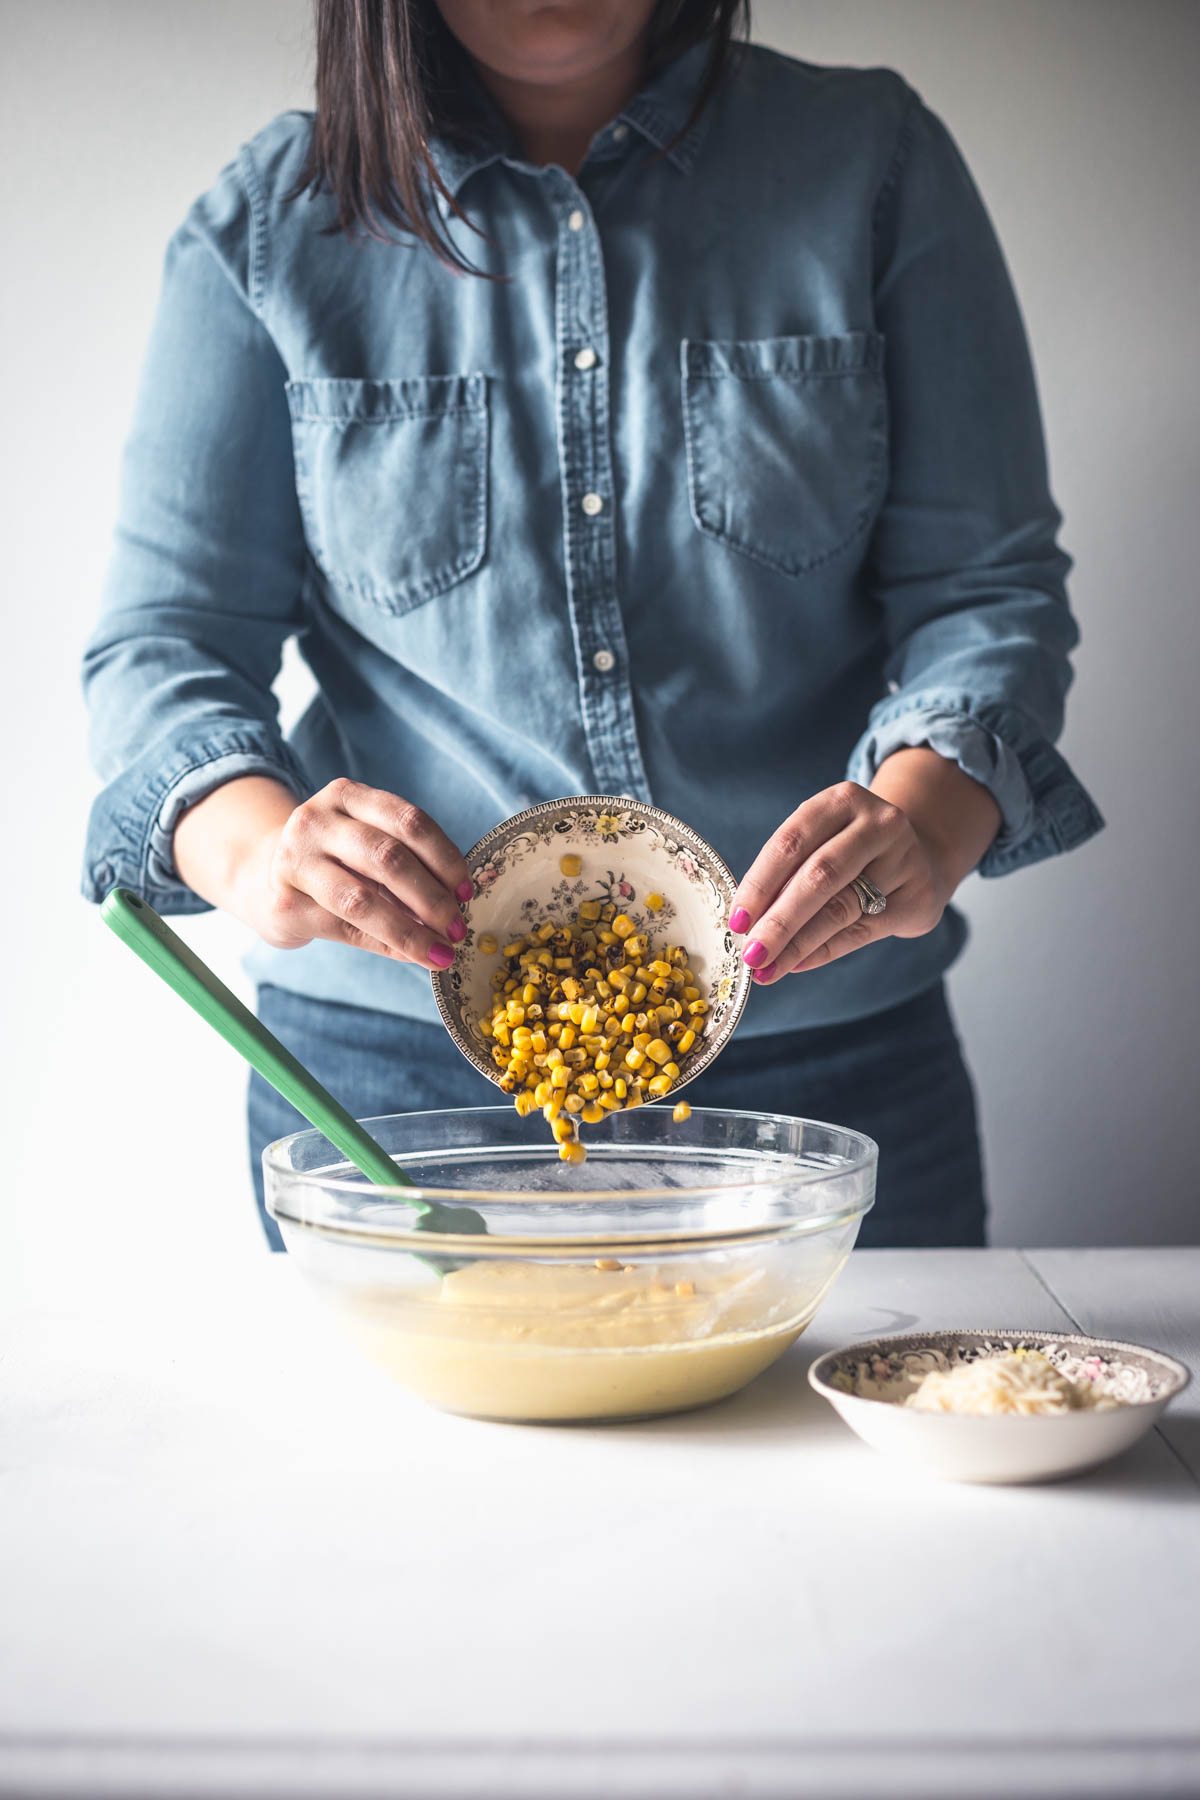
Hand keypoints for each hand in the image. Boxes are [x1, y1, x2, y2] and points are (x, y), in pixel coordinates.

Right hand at [175, 776, 473, 969]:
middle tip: (457, 927)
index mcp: (346, 796)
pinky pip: (346, 929)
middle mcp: (316, 821)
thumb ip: (405, 860)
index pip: (408, 820)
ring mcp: (295, 861)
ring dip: (410, 930)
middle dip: (431, 897)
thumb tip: (458, 902)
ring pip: (363, 899)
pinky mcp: (285, 903)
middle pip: (388, 858)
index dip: (445, 857)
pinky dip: (387, 945)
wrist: (260, 875)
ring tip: (440, 950)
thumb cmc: (333, 859)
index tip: (466, 890)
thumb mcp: (364, 841)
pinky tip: (411, 954)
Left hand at [729, 756, 999, 983]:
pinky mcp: (918, 895)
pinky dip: (823, 950)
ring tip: (767, 967)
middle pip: (819, 876)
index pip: (791, 842)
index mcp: (841, 800)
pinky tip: (797, 964)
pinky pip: (862, 931)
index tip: (736, 919)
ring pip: (841, 908)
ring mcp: (904, 859)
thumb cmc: (854, 852)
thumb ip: (789, 873)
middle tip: (751, 953)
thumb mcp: (823, 841)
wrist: (925, 855)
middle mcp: (877, 824)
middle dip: (779, 920)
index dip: (760, 883)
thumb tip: (746, 923)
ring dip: (797, 943)